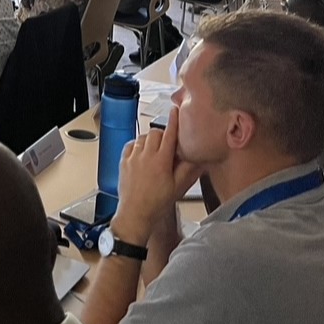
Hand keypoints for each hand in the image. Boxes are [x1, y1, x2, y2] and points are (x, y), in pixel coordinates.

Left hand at [111, 106, 201, 244]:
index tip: (176, 110)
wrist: (136, 213)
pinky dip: (137, 145)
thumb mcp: (178, 187)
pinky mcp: (123, 161)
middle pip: (155, 133)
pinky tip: (141, 153)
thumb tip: (200, 158)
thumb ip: (189, 170)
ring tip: (156, 151)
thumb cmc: (157, 203)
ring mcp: (132, 157)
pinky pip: (130, 145)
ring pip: (142, 138)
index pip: (169, 134)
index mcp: (161, 160)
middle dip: (163, 135)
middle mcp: (145, 155)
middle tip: (168, 144)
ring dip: (150, 140)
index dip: (174, 121)